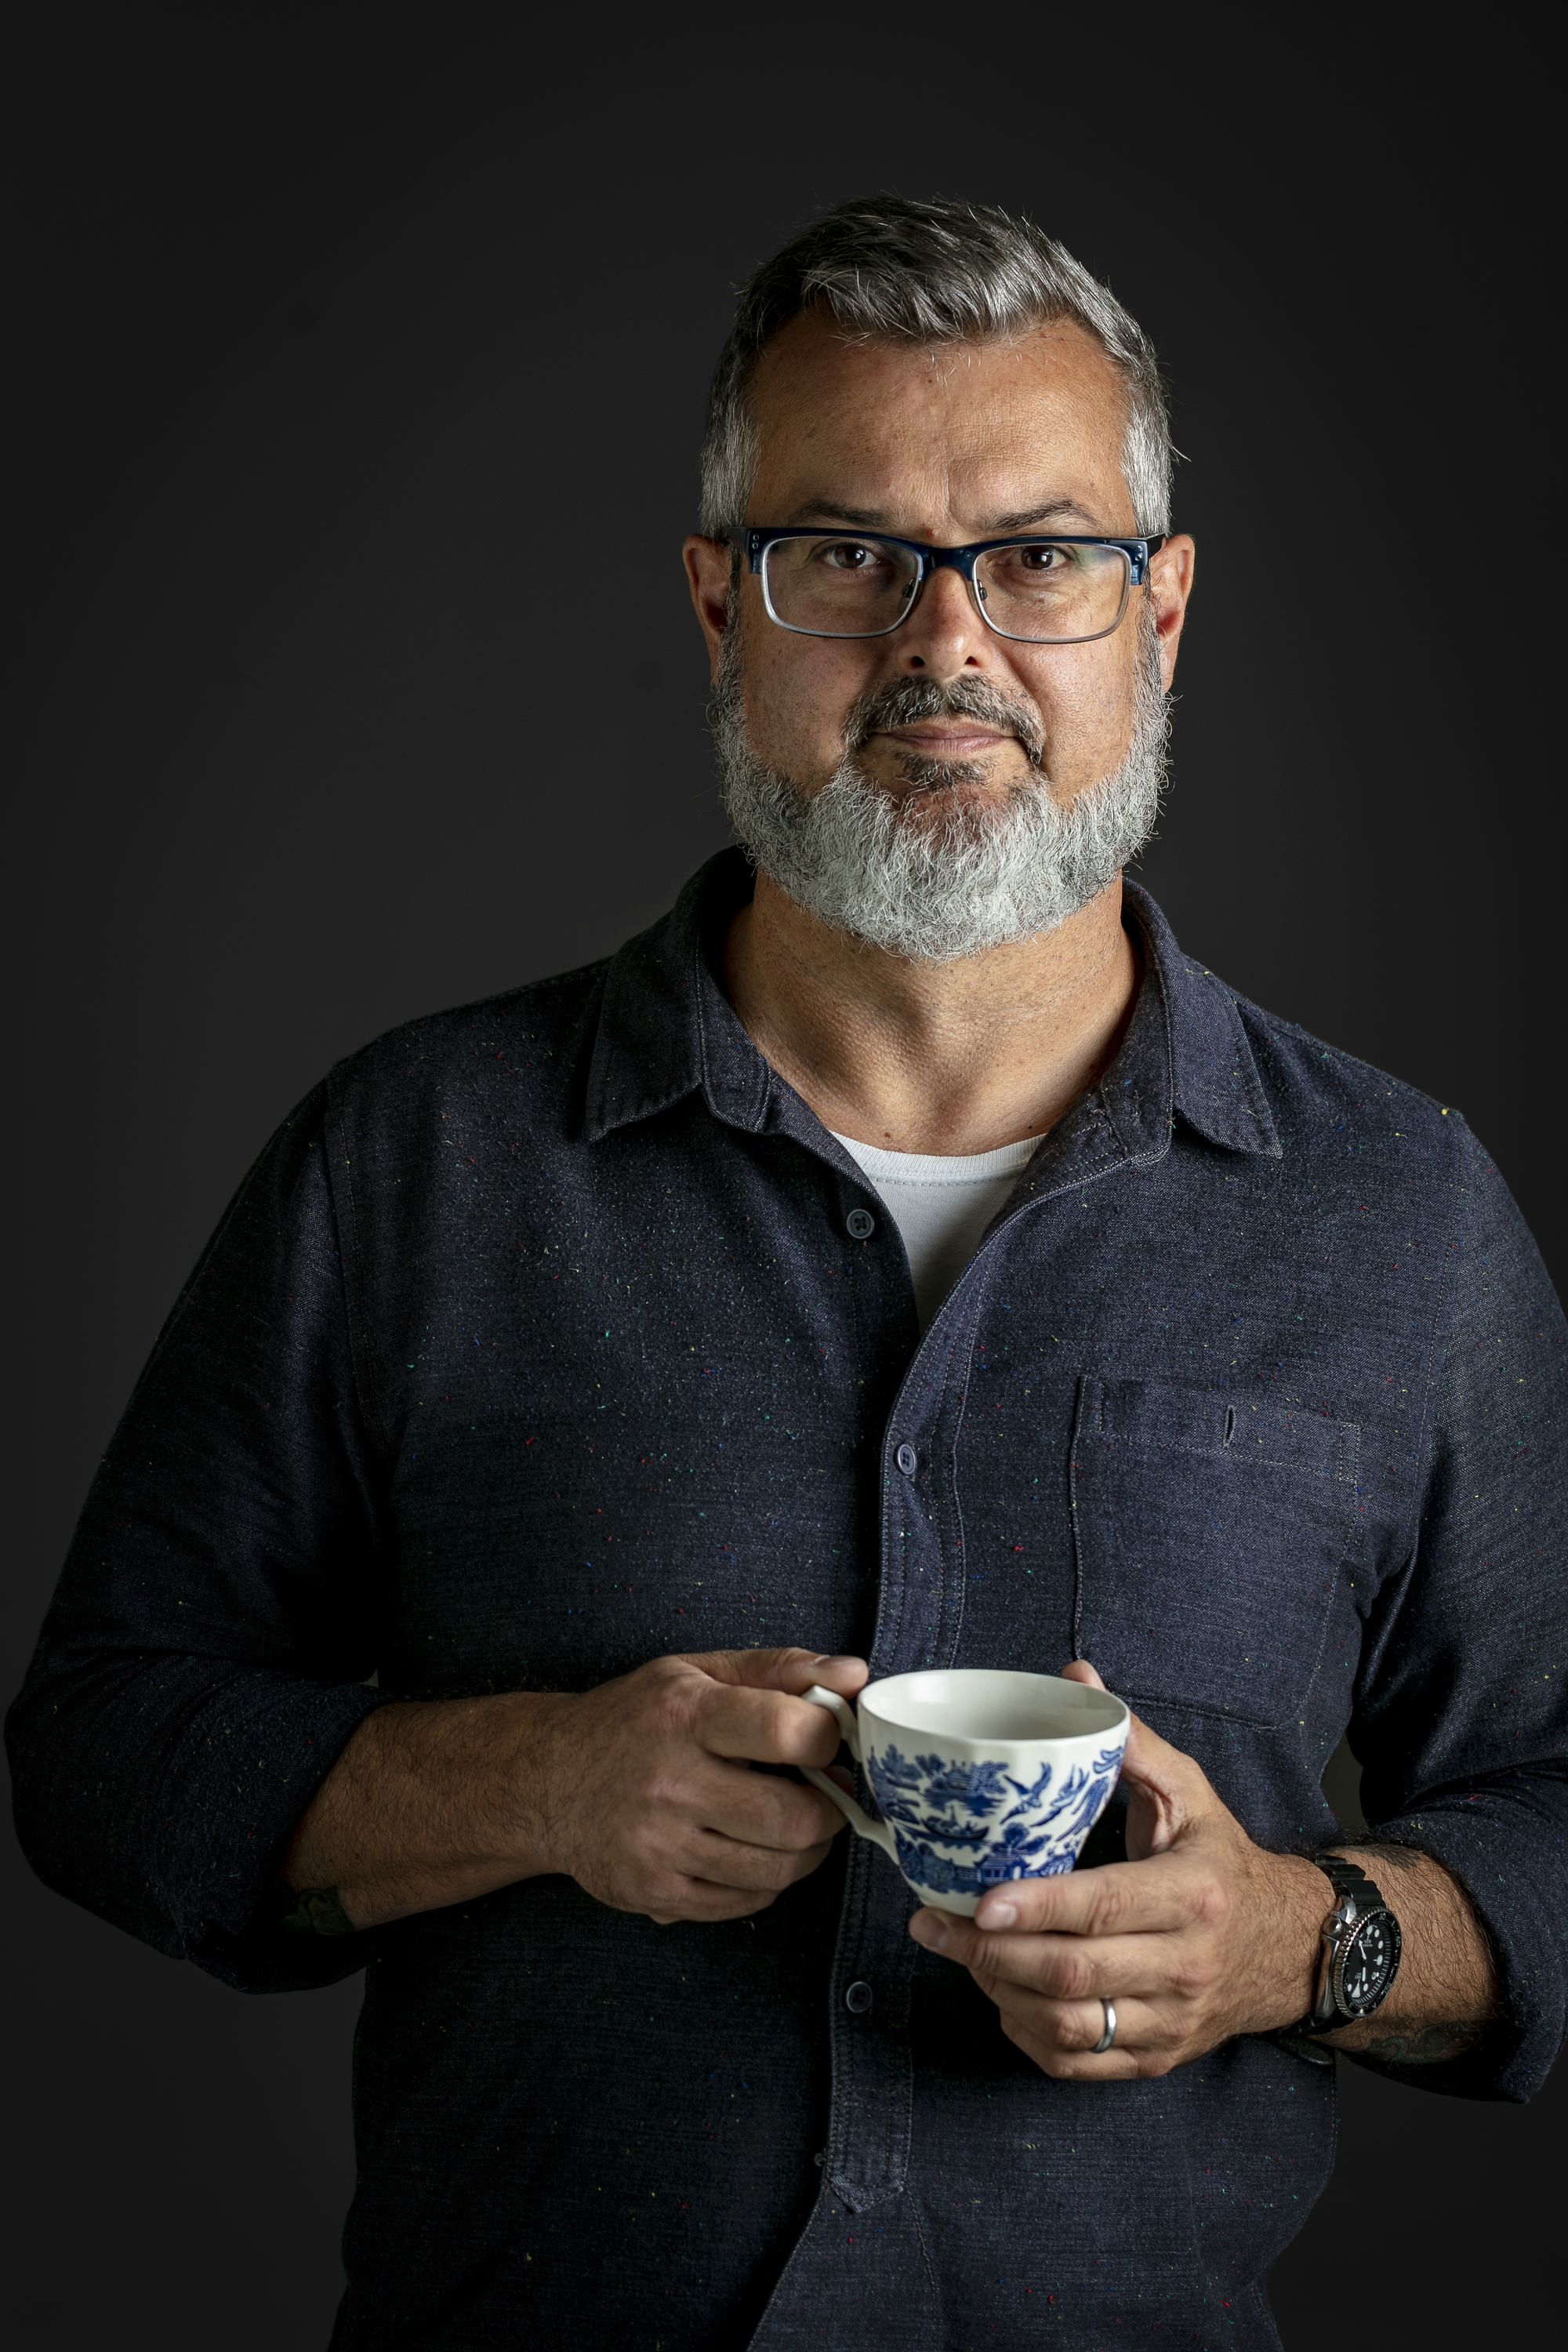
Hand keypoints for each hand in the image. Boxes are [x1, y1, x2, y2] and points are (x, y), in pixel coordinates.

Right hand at [536, 1646, 867, 1925]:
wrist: (544, 1781)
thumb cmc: (633, 1720)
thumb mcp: (696, 1673)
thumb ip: (779, 1669)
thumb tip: (856, 1673)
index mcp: (684, 1715)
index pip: (787, 1732)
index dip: (828, 1739)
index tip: (827, 1741)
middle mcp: (668, 1783)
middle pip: (794, 1819)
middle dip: (829, 1810)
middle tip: (824, 1796)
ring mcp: (658, 1846)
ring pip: (777, 1871)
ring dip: (806, 1851)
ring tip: (794, 1824)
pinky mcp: (653, 1893)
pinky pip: (744, 1903)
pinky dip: (766, 1882)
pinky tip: (751, 1851)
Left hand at [905, 1660, 1324, 2078]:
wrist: (1288, 1948)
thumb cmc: (1222, 1861)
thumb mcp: (1190, 1793)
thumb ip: (1131, 1740)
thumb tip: (1077, 1677)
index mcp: (1193, 1894)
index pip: (1104, 1907)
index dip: (1036, 1908)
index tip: (977, 1901)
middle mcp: (1185, 1964)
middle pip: (1074, 1974)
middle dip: (990, 1954)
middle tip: (931, 1925)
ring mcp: (1171, 2020)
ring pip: (1070, 2026)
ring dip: (1000, 1993)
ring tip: (959, 1954)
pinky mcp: (1156, 2057)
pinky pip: (1078, 2063)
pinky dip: (1027, 2034)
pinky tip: (1000, 1994)